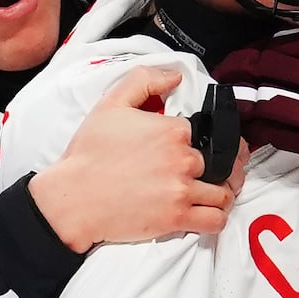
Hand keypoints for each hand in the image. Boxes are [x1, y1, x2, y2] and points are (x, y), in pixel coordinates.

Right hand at [30, 67, 243, 250]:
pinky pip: (216, 220)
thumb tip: (176, 77)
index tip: (205, 148)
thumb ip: (145, 80)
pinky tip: (208, 213)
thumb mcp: (112, 104)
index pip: (210, 133)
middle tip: (215, 173)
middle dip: (223, 169)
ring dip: (224, 193)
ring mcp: (182, 190)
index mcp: (174, 131)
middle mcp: (183, 159)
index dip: (209, 141)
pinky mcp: (177, 218)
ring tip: (214, 193)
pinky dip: (217, 218)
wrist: (73, 198)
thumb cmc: (90, 153)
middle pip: (223, 164)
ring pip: (225, 193)